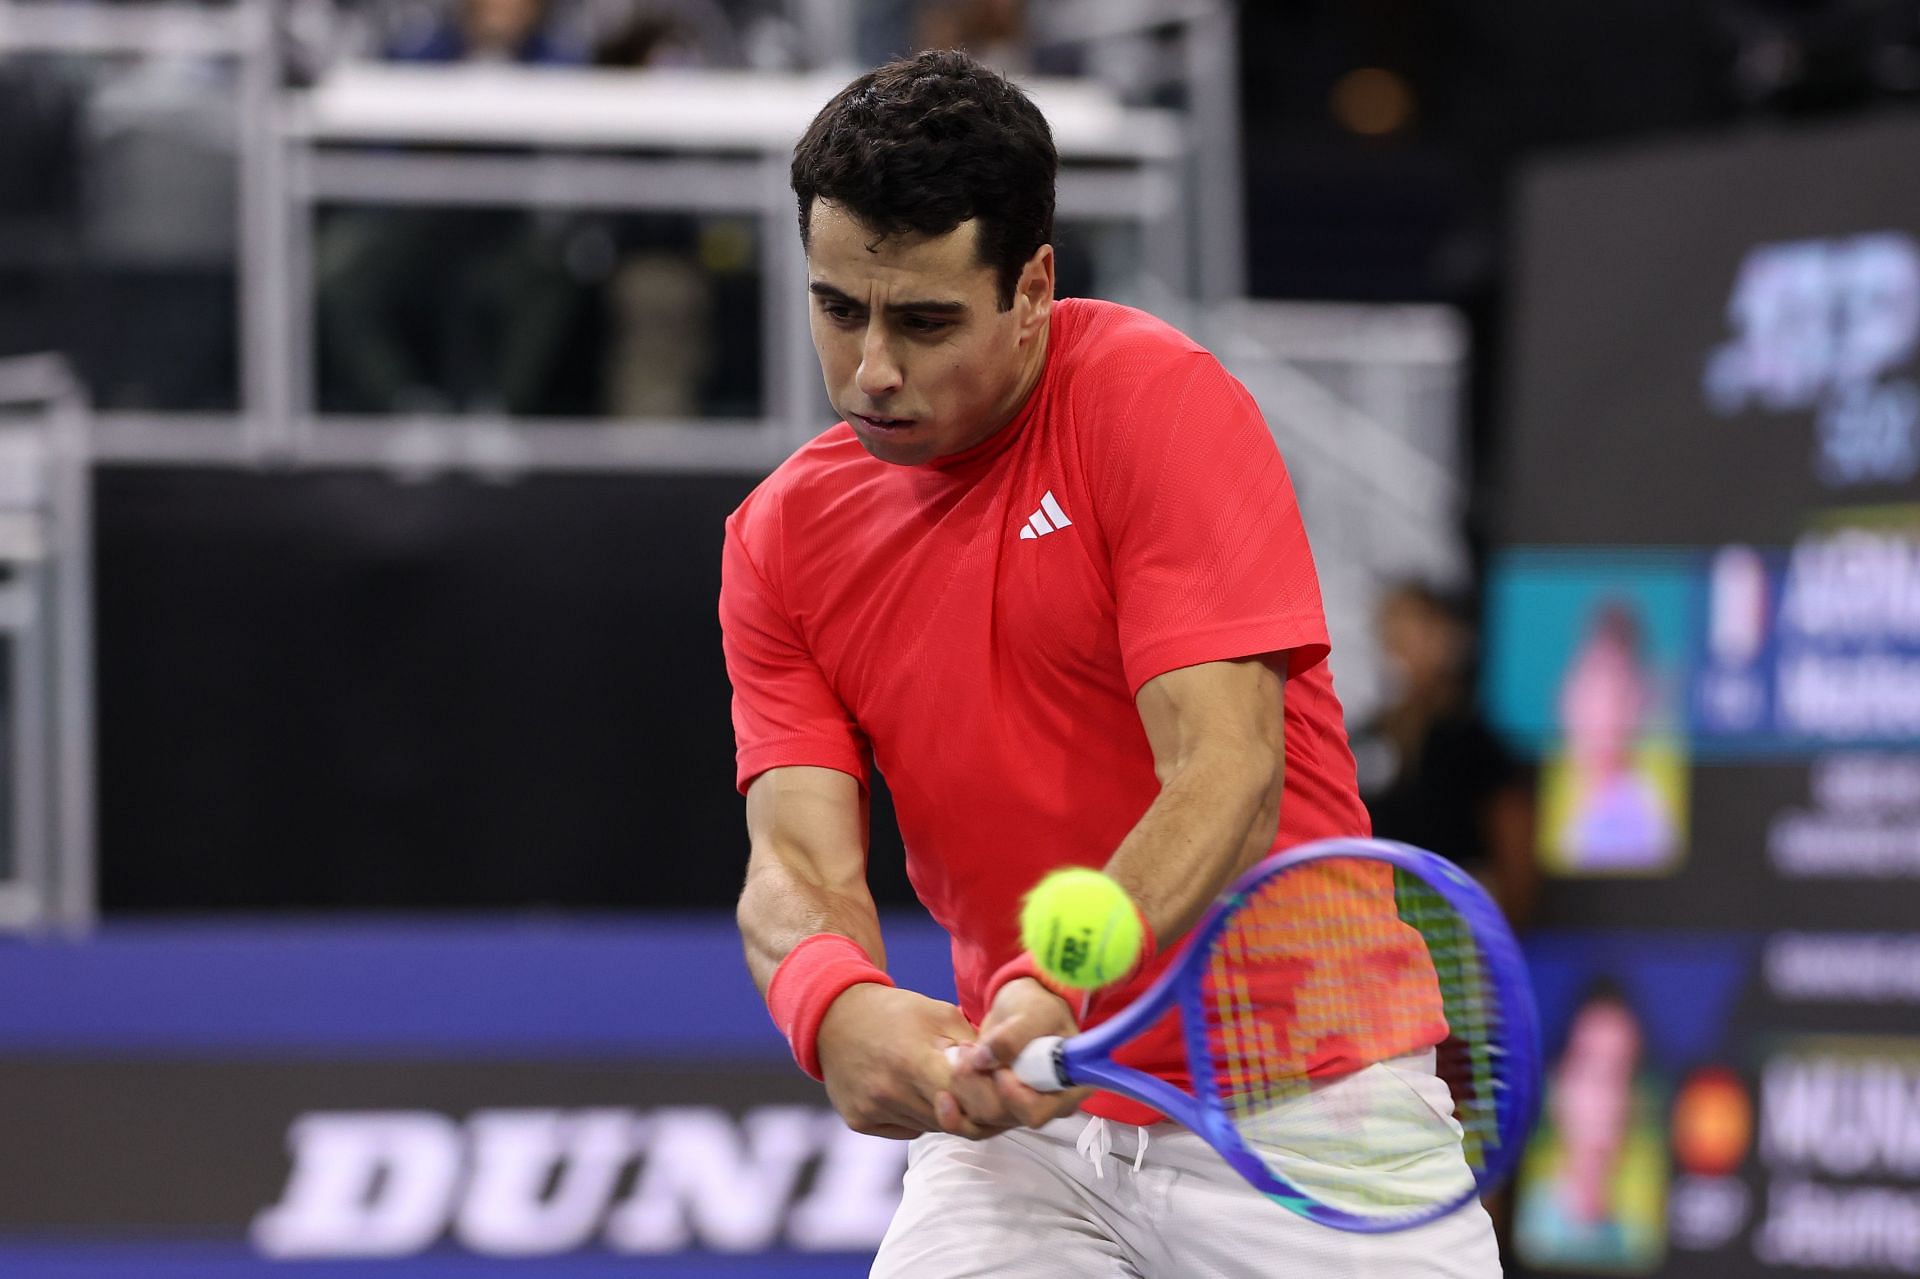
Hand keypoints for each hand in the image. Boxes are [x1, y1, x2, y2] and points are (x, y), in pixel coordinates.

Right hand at [816, 983, 1009, 1140]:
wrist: (834, 1014)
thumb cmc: (895, 1011)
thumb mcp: (939, 1014)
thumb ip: (973, 1047)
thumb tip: (1004, 1074)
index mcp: (914, 1061)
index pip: (968, 1100)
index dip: (990, 1098)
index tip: (999, 1087)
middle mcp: (890, 1092)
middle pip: (952, 1121)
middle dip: (974, 1109)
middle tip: (983, 1093)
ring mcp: (872, 1110)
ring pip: (931, 1127)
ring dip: (947, 1113)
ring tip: (945, 1085)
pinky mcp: (859, 1121)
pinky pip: (906, 1129)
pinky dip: (917, 1116)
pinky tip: (913, 1091)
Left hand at [954, 977, 1092, 1128]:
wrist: (1020, 1009)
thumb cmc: (1037, 1007)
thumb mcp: (1032, 1013)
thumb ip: (1013, 1036)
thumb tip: (984, 1060)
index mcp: (1067, 1088)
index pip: (1037, 1111)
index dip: (1012, 1094)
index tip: (999, 1067)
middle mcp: (1045, 1106)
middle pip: (1006, 1117)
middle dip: (980, 1085)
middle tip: (970, 1050)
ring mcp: (1018, 1110)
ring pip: (984, 1119)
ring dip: (965, 1087)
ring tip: (965, 1052)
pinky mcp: (995, 1107)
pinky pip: (971, 1124)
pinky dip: (954, 1112)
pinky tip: (944, 1097)